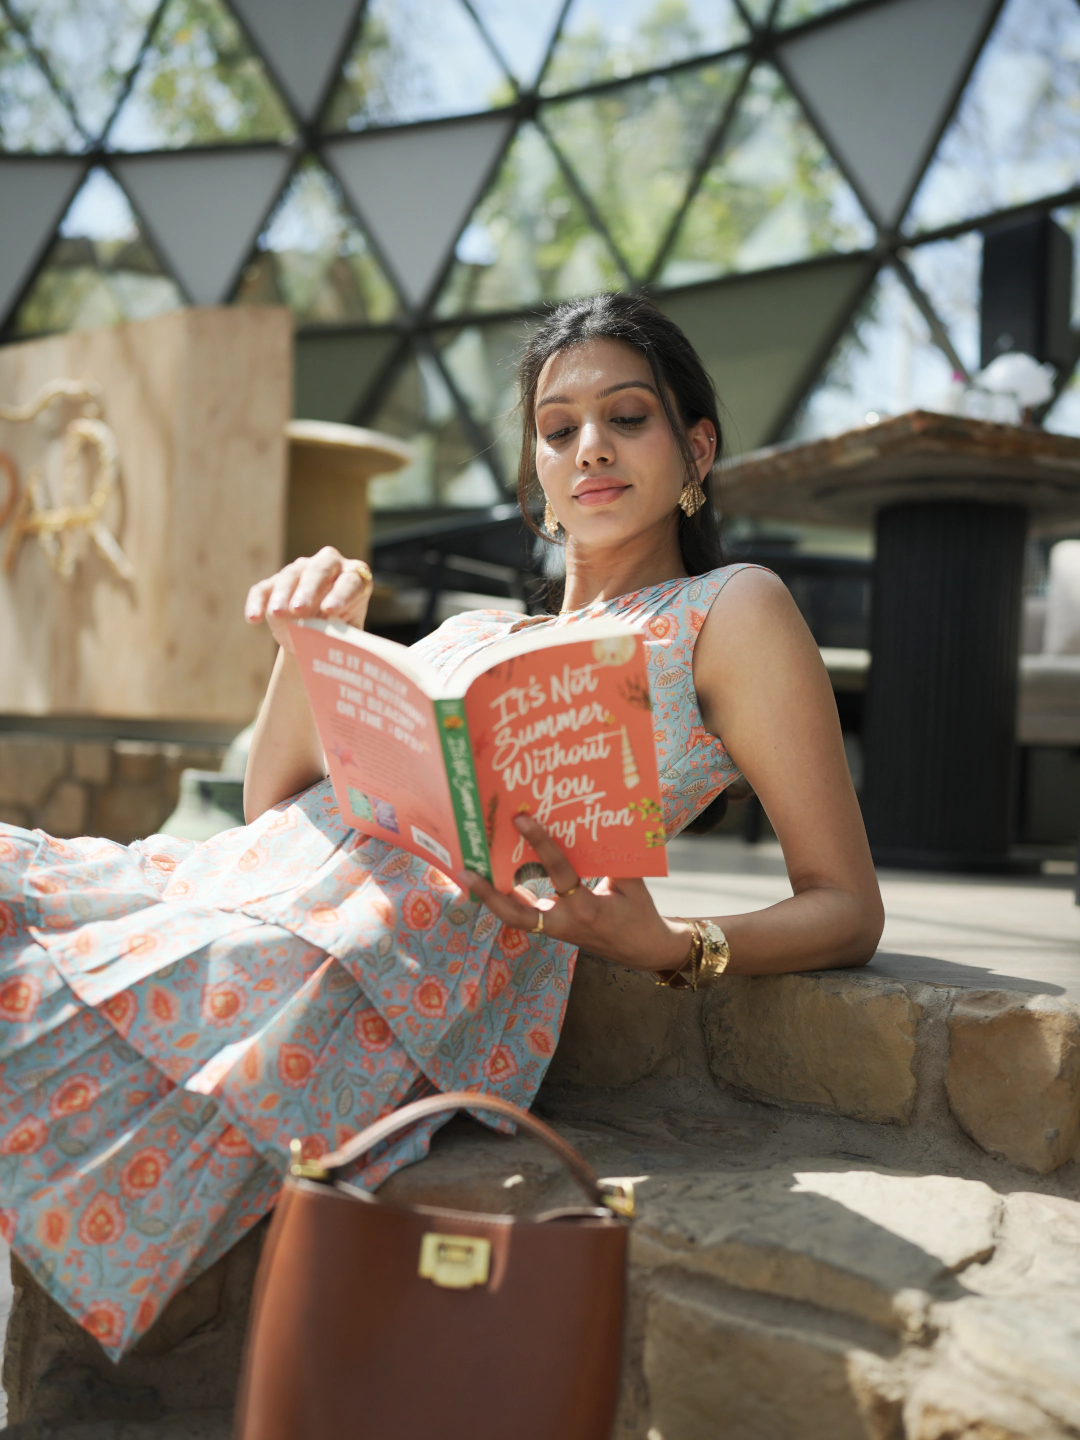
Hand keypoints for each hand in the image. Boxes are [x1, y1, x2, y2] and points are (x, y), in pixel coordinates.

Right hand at [245, 547, 372, 651]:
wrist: (317, 638)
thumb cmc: (341, 635)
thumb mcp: (347, 636)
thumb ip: (344, 634)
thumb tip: (335, 637)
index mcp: (354, 577)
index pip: (350, 582)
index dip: (341, 595)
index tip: (330, 611)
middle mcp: (329, 565)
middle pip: (320, 569)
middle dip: (308, 589)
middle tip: (299, 609)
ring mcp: (301, 569)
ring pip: (290, 575)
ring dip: (282, 595)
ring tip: (277, 614)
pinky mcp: (275, 581)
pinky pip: (264, 588)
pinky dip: (257, 603)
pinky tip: (253, 619)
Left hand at [461, 815, 691, 973]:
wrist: (644, 950)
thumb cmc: (640, 914)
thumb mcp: (632, 883)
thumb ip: (613, 857)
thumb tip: (595, 824)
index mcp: (587, 907)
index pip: (559, 871)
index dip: (540, 844)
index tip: (521, 819)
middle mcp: (565, 922)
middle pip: (517, 914)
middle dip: (489, 894)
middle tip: (465, 870)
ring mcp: (556, 929)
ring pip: (516, 917)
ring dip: (492, 898)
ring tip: (469, 874)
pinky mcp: (554, 930)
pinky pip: (526, 915)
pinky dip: (509, 898)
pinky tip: (495, 881)